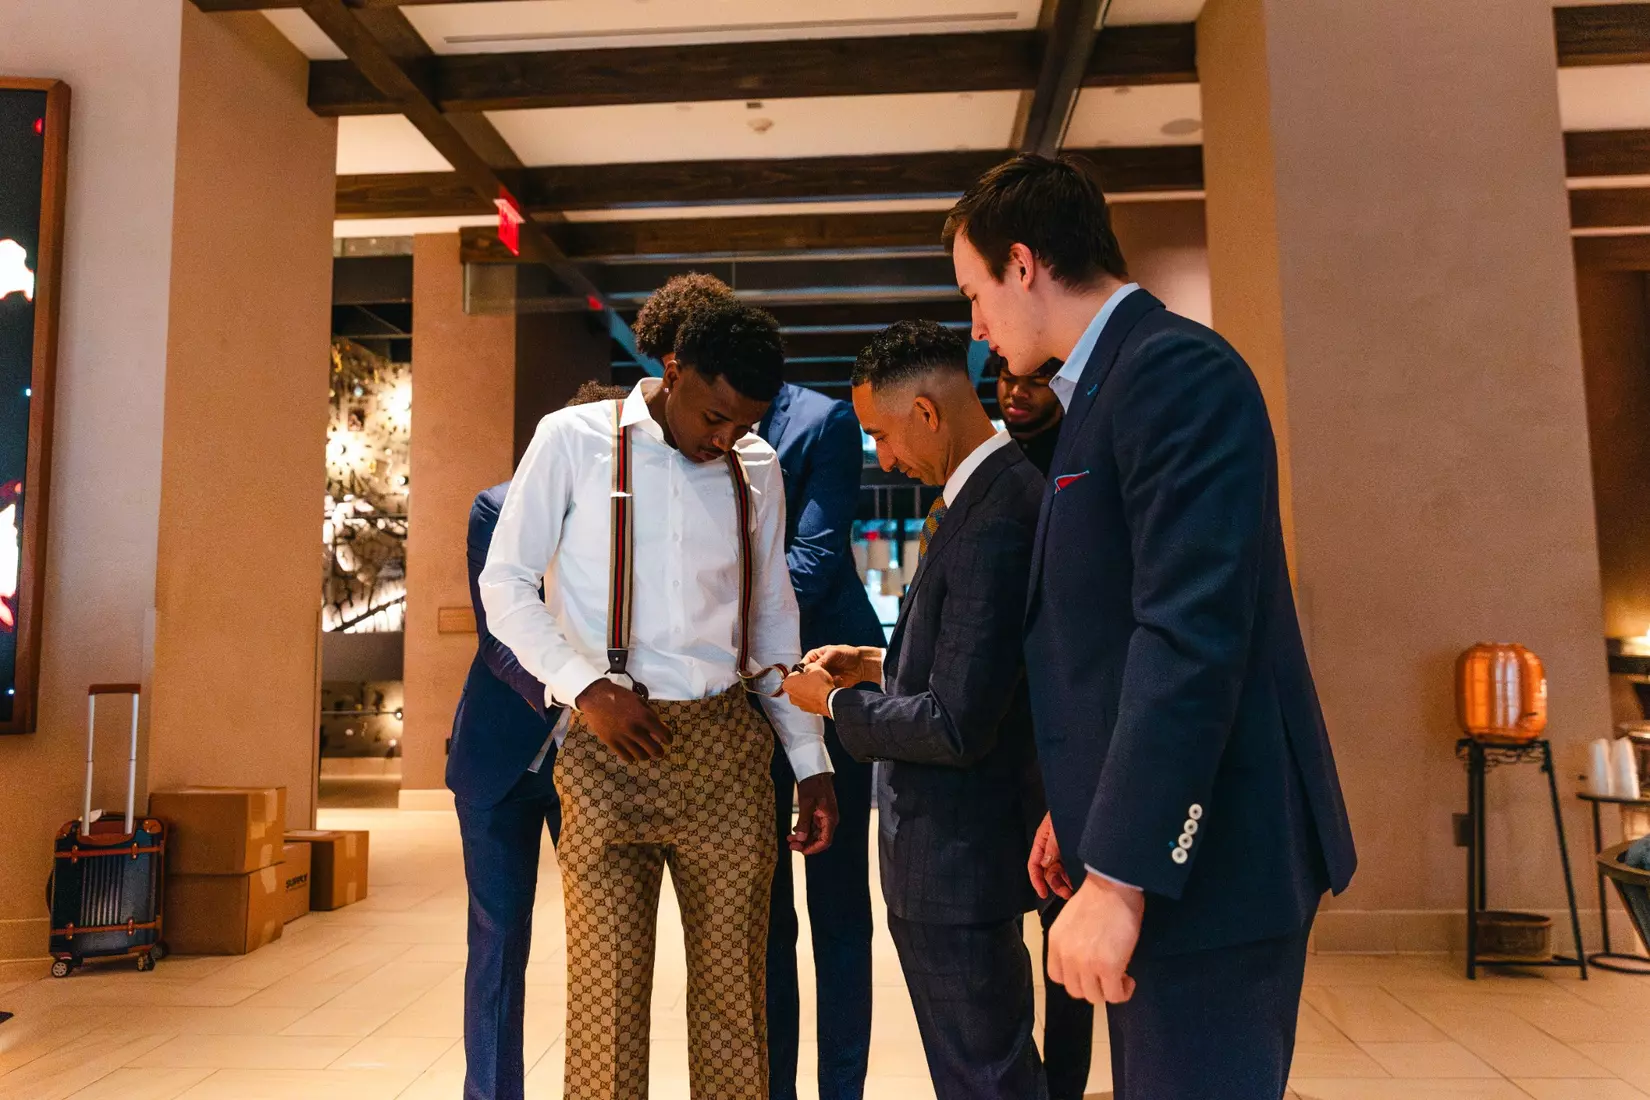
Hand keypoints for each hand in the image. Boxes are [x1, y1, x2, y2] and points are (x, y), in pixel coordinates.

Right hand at [573, 679, 671, 762]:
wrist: (596, 697)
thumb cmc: (620, 697)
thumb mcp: (640, 701)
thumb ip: (651, 716)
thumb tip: (660, 730)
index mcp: (645, 717)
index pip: (664, 734)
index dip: (668, 739)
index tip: (667, 741)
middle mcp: (636, 729)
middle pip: (655, 750)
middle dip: (659, 752)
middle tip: (659, 752)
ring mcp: (623, 737)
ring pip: (641, 756)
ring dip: (646, 755)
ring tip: (645, 752)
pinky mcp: (612, 742)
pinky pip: (626, 757)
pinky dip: (632, 757)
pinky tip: (632, 753)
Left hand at [781, 665, 835, 715]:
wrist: (830, 699)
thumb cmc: (819, 685)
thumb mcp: (813, 666)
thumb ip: (807, 666)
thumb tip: (808, 668)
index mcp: (787, 684)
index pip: (793, 674)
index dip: (801, 671)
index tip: (806, 670)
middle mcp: (791, 696)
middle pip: (797, 685)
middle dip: (805, 681)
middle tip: (814, 677)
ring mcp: (800, 705)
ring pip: (804, 694)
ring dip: (810, 689)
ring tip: (820, 685)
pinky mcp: (809, 710)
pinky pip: (811, 701)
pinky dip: (815, 697)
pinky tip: (822, 692)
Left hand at [790, 774, 838, 854]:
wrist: (814, 770)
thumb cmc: (813, 784)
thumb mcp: (806, 804)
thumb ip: (803, 822)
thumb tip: (800, 839)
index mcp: (830, 819)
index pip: (824, 841)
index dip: (813, 849)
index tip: (801, 851)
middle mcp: (829, 819)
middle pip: (819, 839)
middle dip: (805, 844)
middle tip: (791, 845)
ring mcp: (824, 816)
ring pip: (814, 833)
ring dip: (803, 838)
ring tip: (790, 839)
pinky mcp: (819, 812)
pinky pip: (812, 826)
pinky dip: (803, 830)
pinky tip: (794, 830)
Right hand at [801, 644, 879, 688]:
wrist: (862, 665)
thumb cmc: (848, 654)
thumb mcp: (835, 652)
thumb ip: (824, 659)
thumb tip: (813, 667)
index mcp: (815, 657)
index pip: (803, 665)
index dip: (804, 671)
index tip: (807, 675)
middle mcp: (817, 668)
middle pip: (807, 677)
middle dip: (812, 680)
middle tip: (819, 680)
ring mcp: (822, 677)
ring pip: (815, 685)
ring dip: (821, 684)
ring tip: (832, 679)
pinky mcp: (828, 685)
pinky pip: (824, 690)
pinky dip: (829, 688)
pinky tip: (838, 682)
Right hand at [1028, 812, 1074, 900]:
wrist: (1083, 800)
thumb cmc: (1067, 810)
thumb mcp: (1057, 827)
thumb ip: (1052, 844)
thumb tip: (1045, 863)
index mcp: (1042, 841)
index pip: (1034, 865)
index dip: (1037, 880)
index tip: (1043, 894)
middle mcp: (1050, 848)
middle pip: (1048, 871)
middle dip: (1056, 884)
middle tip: (1068, 893)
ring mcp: (1061, 849)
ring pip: (1059, 871)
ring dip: (1065, 881)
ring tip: (1075, 888)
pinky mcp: (1072, 850)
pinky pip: (1070, 866)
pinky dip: (1073, 875)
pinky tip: (1080, 879)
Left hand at [1047, 874, 1144, 1005]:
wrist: (1113, 886)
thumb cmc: (1097, 897)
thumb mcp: (1070, 922)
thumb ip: (1071, 943)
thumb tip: (1084, 961)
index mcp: (1055, 943)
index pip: (1057, 976)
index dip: (1075, 978)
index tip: (1089, 972)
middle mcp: (1067, 956)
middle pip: (1076, 990)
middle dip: (1093, 986)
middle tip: (1108, 974)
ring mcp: (1086, 964)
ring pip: (1094, 997)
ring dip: (1108, 990)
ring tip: (1121, 977)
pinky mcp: (1109, 967)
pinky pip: (1115, 995)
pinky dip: (1123, 992)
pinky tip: (1129, 980)